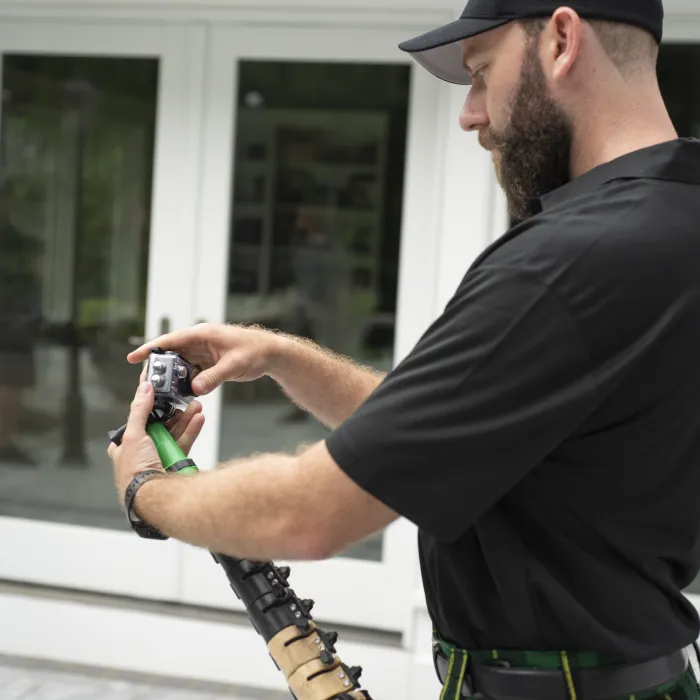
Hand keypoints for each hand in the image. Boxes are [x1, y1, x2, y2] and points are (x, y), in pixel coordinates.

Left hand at [108, 382, 204, 501]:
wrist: (155, 495)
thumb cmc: (135, 472)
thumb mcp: (132, 435)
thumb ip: (139, 410)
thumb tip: (143, 389)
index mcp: (124, 447)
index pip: (137, 422)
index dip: (148, 409)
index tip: (160, 398)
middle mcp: (141, 453)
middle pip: (159, 426)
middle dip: (172, 413)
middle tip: (182, 402)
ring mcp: (159, 458)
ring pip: (174, 433)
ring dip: (185, 419)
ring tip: (195, 407)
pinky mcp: (175, 463)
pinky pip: (184, 443)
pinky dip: (191, 431)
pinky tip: (198, 420)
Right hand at [127, 323, 282, 396]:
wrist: (272, 353)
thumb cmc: (255, 352)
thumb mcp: (234, 365)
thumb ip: (213, 377)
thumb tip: (194, 389)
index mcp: (202, 334)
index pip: (170, 340)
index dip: (150, 348)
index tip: (133, 358)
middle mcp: (200, 341)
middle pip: (171, 354)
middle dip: (158, 368)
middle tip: (147, 384)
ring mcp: (204, 352)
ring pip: (180, 365)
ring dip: (172, 378)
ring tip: (162, 393)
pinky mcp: (209, 362)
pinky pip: (192, 372)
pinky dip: (186, 382)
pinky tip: (182, 394)